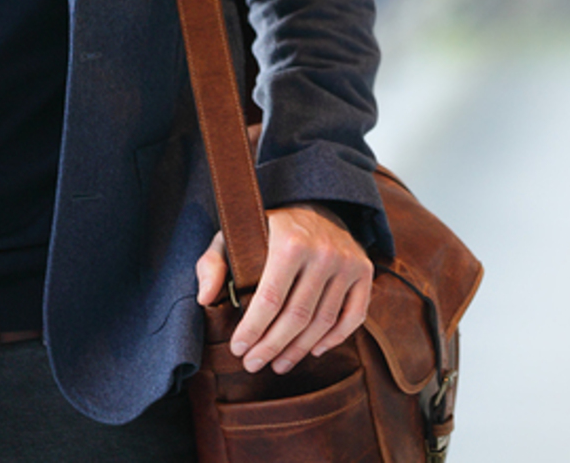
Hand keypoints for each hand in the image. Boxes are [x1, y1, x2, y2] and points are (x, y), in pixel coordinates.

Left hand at [195, 203, 372, 374]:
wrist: (315, 204)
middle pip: (297, 316)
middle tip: (253, 364)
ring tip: (279, 364)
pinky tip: (315, 350)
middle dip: (272, 347)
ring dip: (299, 350)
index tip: (238, 349)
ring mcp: (348, 262)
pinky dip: (335, 339)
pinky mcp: (364, 271)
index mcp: (290, 241)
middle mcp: (324, 251)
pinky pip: (354, 316)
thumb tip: (205, 298)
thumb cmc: (267, 228)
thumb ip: (212, 264)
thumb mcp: (232, 235)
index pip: (270, 299)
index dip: (253, 330)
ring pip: (323, 322)